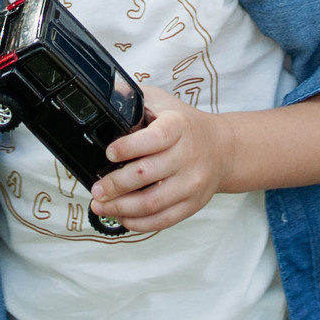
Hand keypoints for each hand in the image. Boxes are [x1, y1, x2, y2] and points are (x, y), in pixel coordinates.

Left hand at [87, 87, 226, 234]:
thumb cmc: (184, 125)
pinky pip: (163, 220)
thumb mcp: (162, 102)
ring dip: (121, 208)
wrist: (222, 148)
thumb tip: (107, 97)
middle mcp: (188, 156)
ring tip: (100, 205)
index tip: (109, 152)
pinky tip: (122, 217)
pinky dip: (139, 222)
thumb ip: (135, 99)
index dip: (129, 147)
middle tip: (97, 188)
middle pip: (147, 174)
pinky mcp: (192, 204)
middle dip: (115, 184)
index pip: (155, 138)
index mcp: (179, 127)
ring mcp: (192, 183)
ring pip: (152, 203)